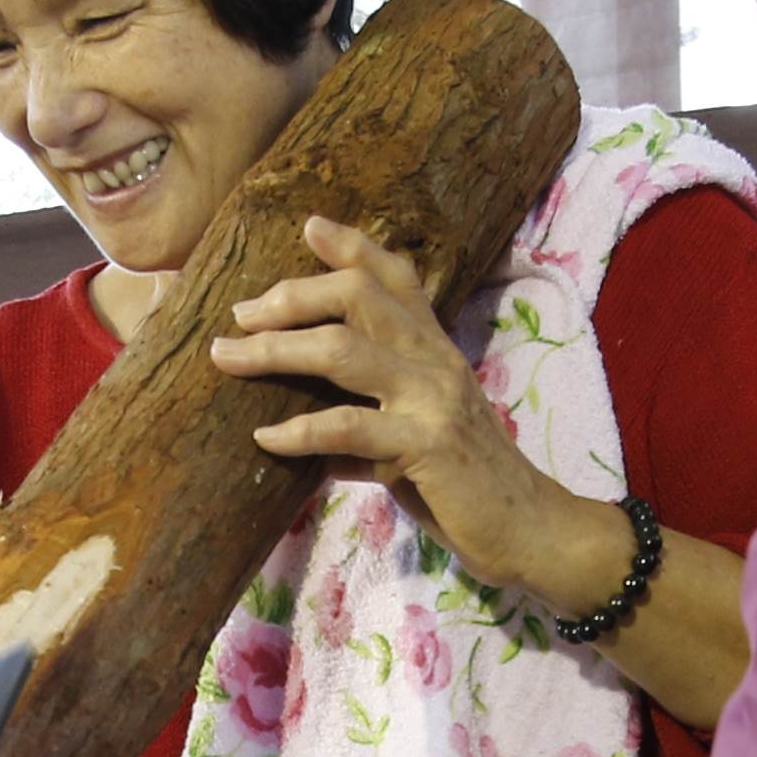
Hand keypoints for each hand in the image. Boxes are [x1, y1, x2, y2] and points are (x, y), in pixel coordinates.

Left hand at [213, 217, 622, 614]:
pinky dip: (299, 430)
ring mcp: (433, 398)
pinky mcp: (427, 445)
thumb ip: (363, 422)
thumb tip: (295, 429)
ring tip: (226, 357)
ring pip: (342, 351)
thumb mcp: (414, 440)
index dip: (353, 246)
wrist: (530, 530)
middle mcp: (436, 360)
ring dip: (275, 351)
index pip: (397, 278)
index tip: (308, 225)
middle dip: (291, 296)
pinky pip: (348, 427)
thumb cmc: (465, 487)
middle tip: (241, 314)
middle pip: (357, 296)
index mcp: (436, 350)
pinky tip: (265, 437)